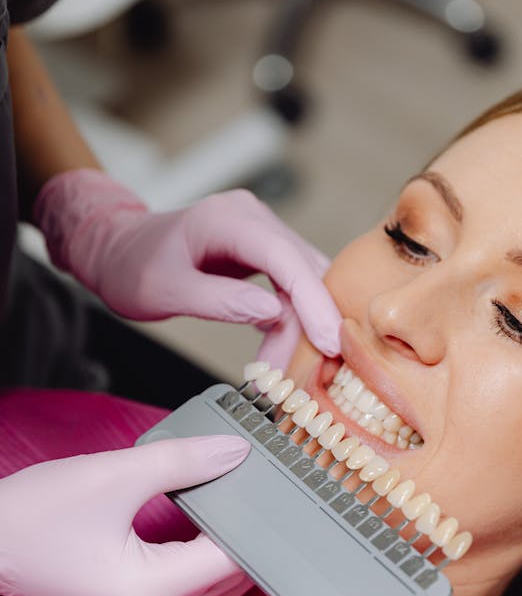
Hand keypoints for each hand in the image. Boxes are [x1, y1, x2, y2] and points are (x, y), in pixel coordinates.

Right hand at [0, 436, 250, 595]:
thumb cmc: (37, 513)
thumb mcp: (115, 475)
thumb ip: (182, 461)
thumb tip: (234, 452)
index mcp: (151, 592)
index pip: (232, 561)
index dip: (260, 525)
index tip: (278, 489)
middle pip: (229, 581)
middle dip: (252, 538)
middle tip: (272, 492)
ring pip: (212, 589)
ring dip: (232, 551)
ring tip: (248, 504)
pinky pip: (189, 587)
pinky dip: (208, 558)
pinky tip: (214, 522)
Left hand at [34, 170, 340, 364]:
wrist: (118, 250)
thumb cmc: (132, 266)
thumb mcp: (164, 290)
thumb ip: (218, 301)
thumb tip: (273, 315)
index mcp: (230, 219)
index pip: (287, 259)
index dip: (313, 302)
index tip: (329, 345)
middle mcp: (255, 219)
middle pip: (303, 272)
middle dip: (308, 325)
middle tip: (293, 375)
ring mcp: (263, 233)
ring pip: (304, 281)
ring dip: (300, 328)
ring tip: (278, 371)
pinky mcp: (264, 253)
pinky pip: (293, 285)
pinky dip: (293, 320)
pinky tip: (279, 350)